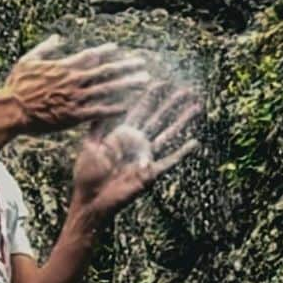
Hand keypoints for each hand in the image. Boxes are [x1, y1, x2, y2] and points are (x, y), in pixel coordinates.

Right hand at [3, 34, 149, 135]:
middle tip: (142, 64)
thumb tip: (58, 37)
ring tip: (143, 81)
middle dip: (126, 67)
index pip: (90, 56)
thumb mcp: (27, 61)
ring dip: (127, 84)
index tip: (118, 49)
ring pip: (107, 89)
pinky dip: (113, 108)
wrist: (11, 111)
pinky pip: (98, 111)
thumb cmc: (16, 86)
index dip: (106, 52)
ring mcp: (75, 99)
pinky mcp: (74, 116)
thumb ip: (45, 48)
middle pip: (106, 71)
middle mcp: (74, 81)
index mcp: (63, 67)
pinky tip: (127, 105)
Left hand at [72, 81, 202, 216]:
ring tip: (195, 108)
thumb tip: (99, 102)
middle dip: (172, 104)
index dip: (150, 97)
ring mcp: (145, 157)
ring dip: (182, 122)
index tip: (161, 81)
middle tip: (186, 90)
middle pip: (158, 119)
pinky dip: (182, 152)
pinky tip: (195, 142)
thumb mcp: (89, 145)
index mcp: (122, 135)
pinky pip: (169, 161)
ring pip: (168, 135)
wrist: (91, 200)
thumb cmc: (87, 175)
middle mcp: (137, 143)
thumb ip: (96, 125)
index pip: (140, 111)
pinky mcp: (150, 173)